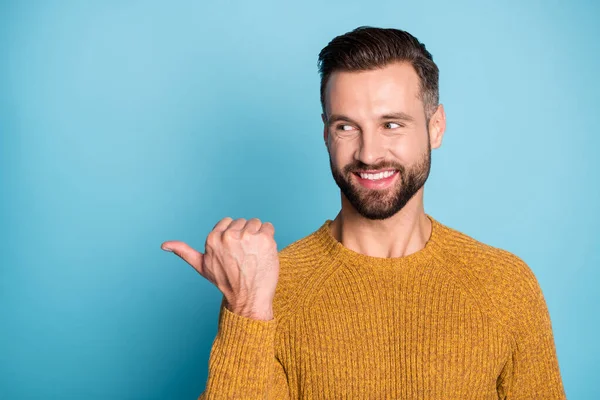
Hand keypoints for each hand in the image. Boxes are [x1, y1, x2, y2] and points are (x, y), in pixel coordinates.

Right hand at [161, 217, 278, 320]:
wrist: (248, 298)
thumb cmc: (226, 282)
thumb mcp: (202, 266)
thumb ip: (184, 252)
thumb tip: (163, 245)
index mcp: (213, 238)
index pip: (229, 222)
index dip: (233, 236)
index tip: (234, 252)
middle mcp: (229, 235)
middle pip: (243, 221)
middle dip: (246, 236)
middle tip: (245, 256)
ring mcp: (248, 236)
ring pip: (256, 223)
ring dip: (258, 236)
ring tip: (254, 255)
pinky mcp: (264, 238)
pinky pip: (269, 227)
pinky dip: (270, 238)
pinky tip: (264, 253)